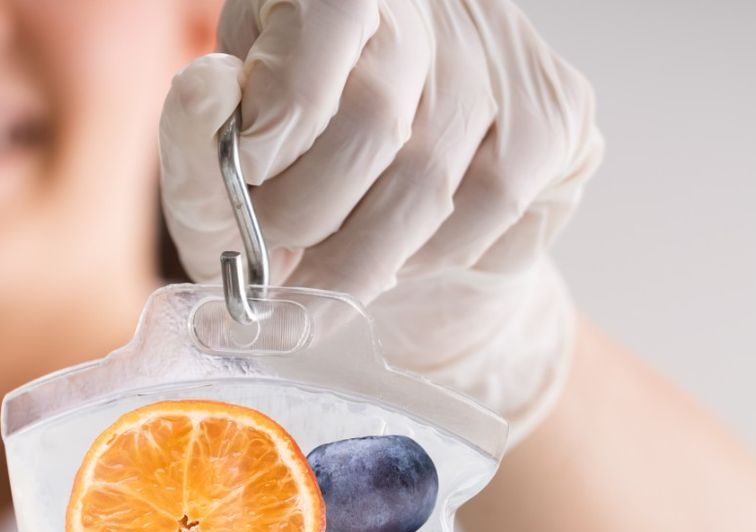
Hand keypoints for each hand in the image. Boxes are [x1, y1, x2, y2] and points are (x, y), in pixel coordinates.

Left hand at [160, 0, 602, 439]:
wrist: (396, 260)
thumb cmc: (290, 200)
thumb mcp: (215, 175)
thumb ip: (196, 140)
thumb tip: (210, 91)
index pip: (331, 11)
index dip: (281, 111)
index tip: (246, 173)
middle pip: (374, 118)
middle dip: (305, 217)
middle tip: (272, 261)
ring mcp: (506, 50)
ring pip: (429, 180)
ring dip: (360, 262)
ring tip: (323, 280)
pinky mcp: (559, 113)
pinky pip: (493, 206)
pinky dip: (430, 257)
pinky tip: (402, 256)